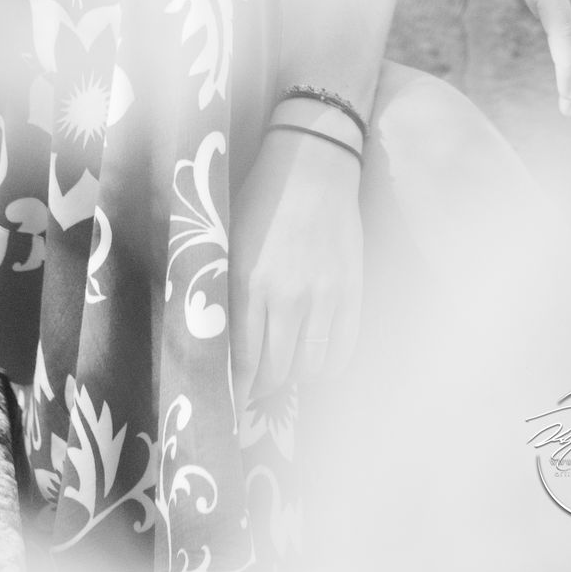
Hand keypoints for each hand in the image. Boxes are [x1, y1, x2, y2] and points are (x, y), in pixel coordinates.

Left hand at [228, 126, 362, 414]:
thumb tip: (218, 339)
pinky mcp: (352, 293)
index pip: (243, 359)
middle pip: (277, 370)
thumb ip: (226, 288)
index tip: (231, 405)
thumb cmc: (263, 199)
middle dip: (264, 386)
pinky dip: (328, 366)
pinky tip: (315, 360)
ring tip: (285, 368)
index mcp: (251, 281)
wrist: (314, 166)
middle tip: (257, 385)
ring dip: (295, 377)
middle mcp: (289, 296)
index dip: (238, 390)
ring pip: (310, 367)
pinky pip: (342, 351)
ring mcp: (325, 297)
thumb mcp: (230, 240)